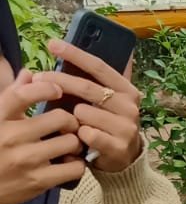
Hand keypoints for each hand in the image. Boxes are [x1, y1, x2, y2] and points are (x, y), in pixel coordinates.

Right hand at [0, 71, 84, 203]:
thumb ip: (12, 96)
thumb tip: (29, 74)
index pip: (22, 95)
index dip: (45, 88)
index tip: (57, 90)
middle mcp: (11, 137)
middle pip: (59, 118)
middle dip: (70, 121)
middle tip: (69, 126)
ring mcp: (25, 160)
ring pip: (70, 142)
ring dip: (75, 143)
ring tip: (69, 145)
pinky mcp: (37, 181)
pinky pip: (74, 168)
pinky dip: (77, 164)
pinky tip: (69, 163)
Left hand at [48, 39, 142, 175]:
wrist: (125, 159)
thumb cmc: (108, 124)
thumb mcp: (107, 101)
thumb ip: (94, 80)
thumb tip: (79, 50)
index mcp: (126, 89)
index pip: (99, 66)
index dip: (75, 54)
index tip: (53, 44)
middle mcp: (129, 106)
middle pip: (87, 88)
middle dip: (59, 81)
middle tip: (38, 79)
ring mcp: (126, 127)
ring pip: (83, 112)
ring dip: (71, 117)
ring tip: (70, 122)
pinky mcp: (119, 146)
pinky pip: (86, 134)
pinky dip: (78, 135)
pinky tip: (79, 138)